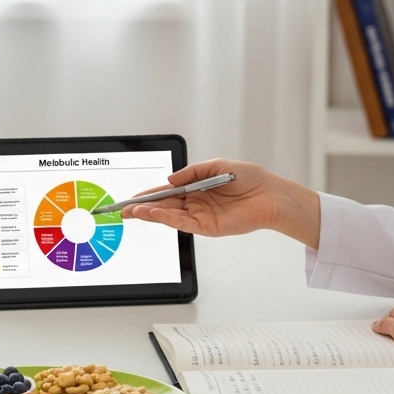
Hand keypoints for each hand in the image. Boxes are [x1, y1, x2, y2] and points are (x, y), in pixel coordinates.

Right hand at [121, 159, 321, 248]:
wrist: (270, 195)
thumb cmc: (249, 179)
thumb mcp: (216, 166)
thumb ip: (191, 173)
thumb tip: (171, 179)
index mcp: (195, 189)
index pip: (166, 192)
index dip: (148, 195)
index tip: (131, 197)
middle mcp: (195, 204)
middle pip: (163, 206)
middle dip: (142, 208)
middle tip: (122, 210)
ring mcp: (200, 217)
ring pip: (169, 216)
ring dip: (150, 214)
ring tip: (133, 213)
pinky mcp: (208, 227)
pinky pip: (184, 223)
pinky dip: (168, 219)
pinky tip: (155, 214)